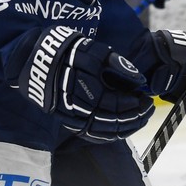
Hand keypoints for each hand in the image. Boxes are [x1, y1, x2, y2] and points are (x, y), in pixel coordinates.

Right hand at [17, 26, 154, 142]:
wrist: (37, 58)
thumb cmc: (69, 51)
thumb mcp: (97, 51)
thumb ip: (119, 65)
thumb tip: (139, 80)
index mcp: (91, 92)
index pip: (121, 106)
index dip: (137, 104)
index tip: (147, 98)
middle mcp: (82, 110)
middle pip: (115, 123)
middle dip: (135, 118)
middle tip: (147, 109)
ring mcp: (73, 118)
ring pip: (104, 132)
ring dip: (124, 128)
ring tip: (137, 119)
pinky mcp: (66, 120)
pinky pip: (91, 134)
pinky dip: (107, 134)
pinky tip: (117, 128)